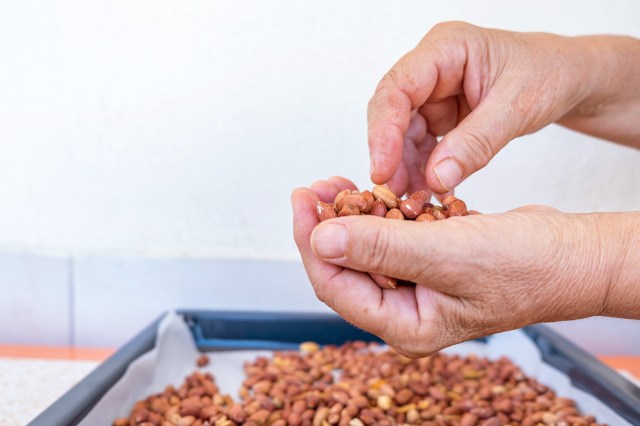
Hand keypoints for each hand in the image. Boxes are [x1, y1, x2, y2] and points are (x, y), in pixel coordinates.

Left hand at [291, 178, 637, 356]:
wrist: (571, 255)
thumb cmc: (525, 266)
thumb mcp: (448, 254)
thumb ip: (383, 248)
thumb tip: (322, 239)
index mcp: (405, 324)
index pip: (337, 285)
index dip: (311, 242)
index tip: (301, 201)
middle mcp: (406, 309)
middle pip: (346, 265)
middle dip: (326, 225)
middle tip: (314, 187)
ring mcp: (417, 284)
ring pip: (366, 248)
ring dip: (351, 215)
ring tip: (337, 183)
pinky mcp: (429, 260)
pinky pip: (392, 236)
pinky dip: (381, 213)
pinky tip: (374, 190)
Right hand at [368, 22, 639, 195]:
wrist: (569, 77)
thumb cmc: (550, 74)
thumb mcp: (518, 107)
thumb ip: (476, 143)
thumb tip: (435, 179)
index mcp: (447, 47)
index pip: (398, 88)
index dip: (383, 131)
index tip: (383, 170)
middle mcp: (432, 68)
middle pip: (392, 112)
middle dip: (391, 154)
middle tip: (394, 193)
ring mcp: (434, 92)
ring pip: (402, 133)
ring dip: (406, 167)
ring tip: (414, 199)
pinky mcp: (440, 115)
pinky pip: (421, 145)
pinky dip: (424, 169)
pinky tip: (431, 190)